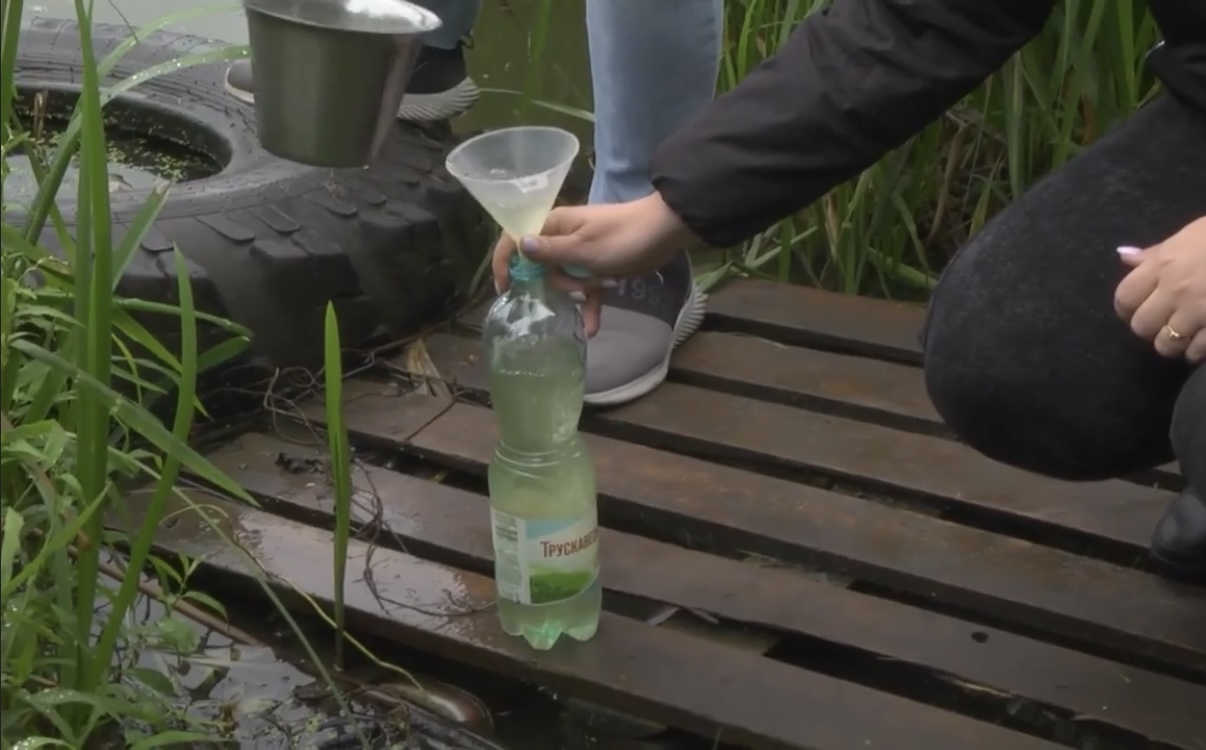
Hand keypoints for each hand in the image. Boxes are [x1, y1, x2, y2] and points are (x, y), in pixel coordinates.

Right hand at [491, 192, 693, 334]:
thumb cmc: (622, 237)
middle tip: (580, 285)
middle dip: (558, 284)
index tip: (505, 289)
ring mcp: (579, 255)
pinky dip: (590, 307)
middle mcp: (561, 239)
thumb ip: (550, 252)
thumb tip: (519, 247)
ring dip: (579, 292)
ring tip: (600, 287)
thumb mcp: (584, 248)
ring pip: (563, 283)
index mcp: (552, 226)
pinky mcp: (596, 269)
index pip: (515, 240)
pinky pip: (585, 292)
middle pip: (541, 270)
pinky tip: (593, 329)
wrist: (664, 234)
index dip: (505, 263)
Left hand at [1115, 216, 1205, 362]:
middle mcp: (1176, 290)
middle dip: (1150, 327)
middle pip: (1141, 326)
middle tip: (1164, 322)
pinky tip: (1203, 343)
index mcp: (1164, 265)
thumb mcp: (1191, 234)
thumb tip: (1124, 257)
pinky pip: (1196, 352)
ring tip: (1184, 335)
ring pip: (1166, 345)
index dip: (1127, 308)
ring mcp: (1199, 311)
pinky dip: (1195, 352)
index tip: (1136, 310)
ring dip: (1172, 344)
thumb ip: (1157, 253)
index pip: (1125, 298)